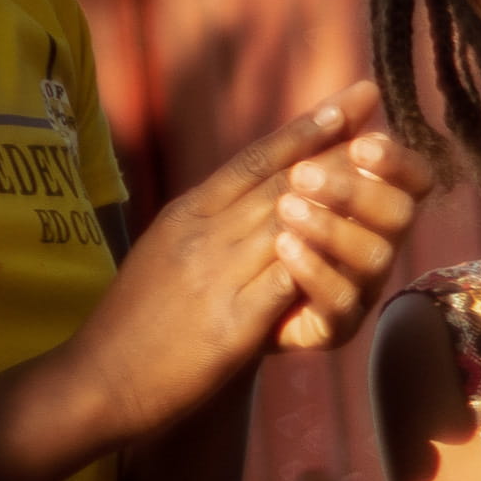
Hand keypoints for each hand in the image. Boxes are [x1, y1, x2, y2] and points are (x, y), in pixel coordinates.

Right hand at [62, 87, 429, 433]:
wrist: (99, 380)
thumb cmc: (140, 320)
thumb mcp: (169, 252)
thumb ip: (214, 221)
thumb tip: (263, 192)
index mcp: (186, 216)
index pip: (252, 161)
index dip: (304, 128)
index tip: (349, 100)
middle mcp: (200, 236)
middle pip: (276, 183)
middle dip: (332, 147)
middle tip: (379, 115)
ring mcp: (212, 278)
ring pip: (282, 224)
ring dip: (333, 195)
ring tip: (381, 167)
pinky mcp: (228, 327)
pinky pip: (279, 286)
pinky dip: (314, 263)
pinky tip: (352, 245)